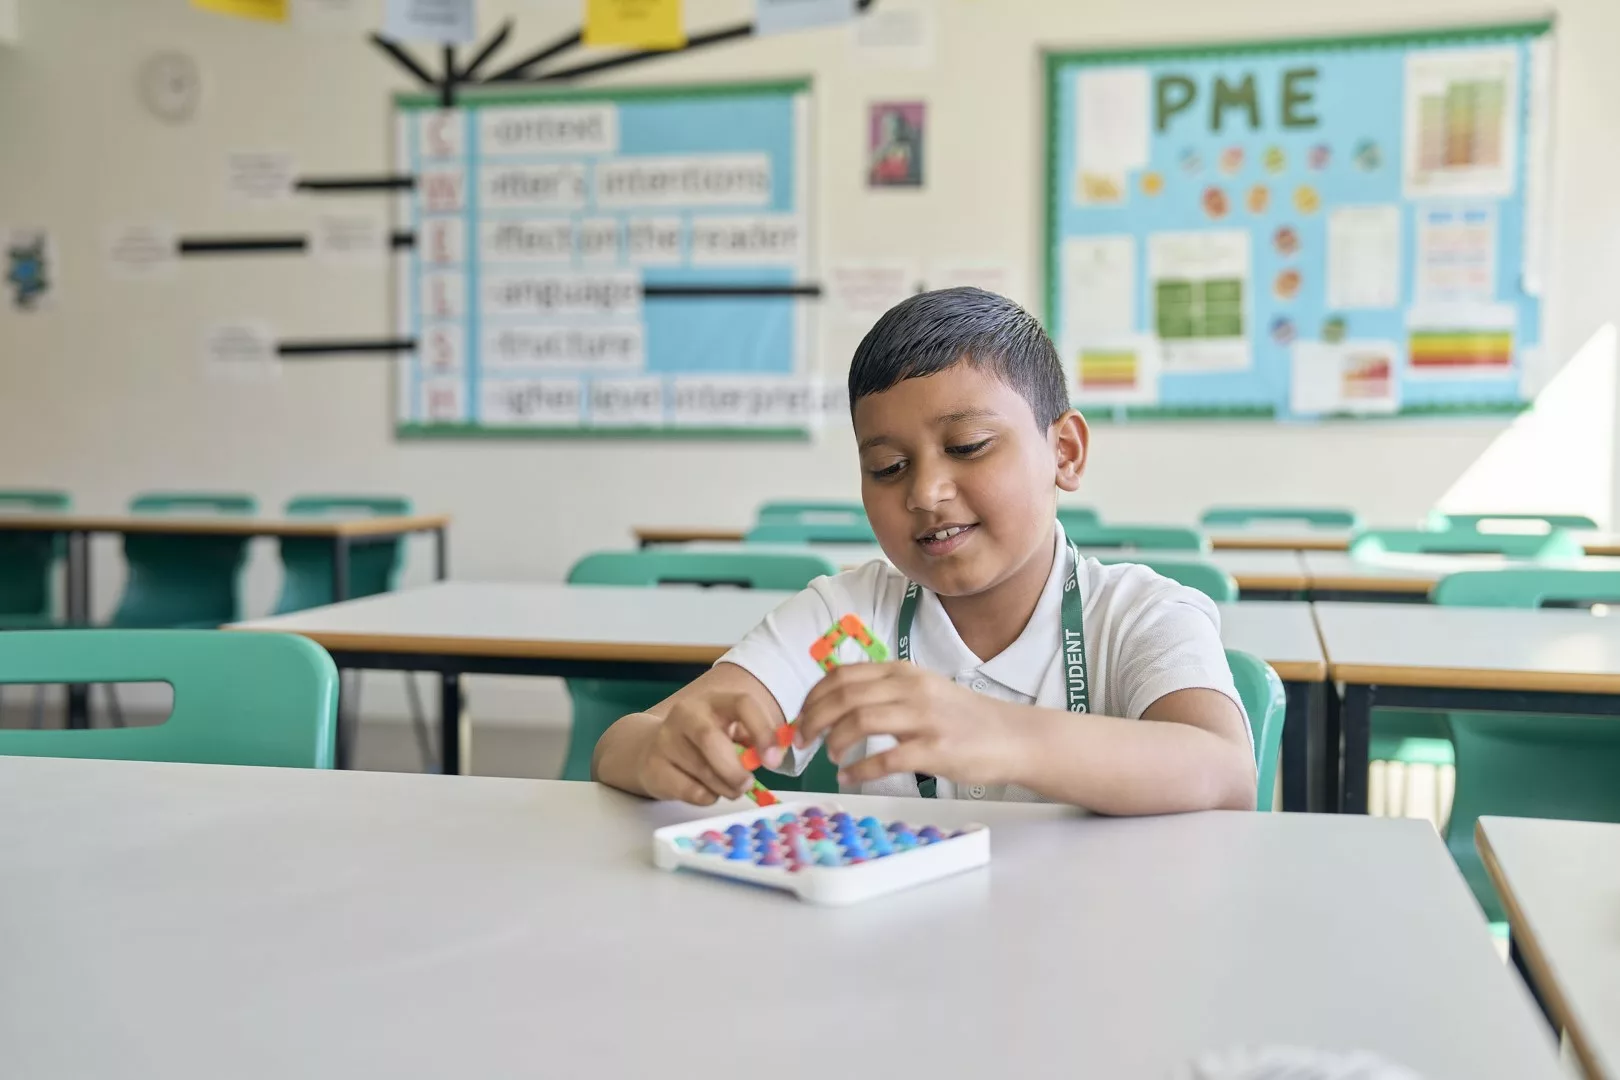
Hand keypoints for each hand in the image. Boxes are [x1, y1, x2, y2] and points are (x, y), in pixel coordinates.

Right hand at [636, 692, 785, 805]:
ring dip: (725, 787)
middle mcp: (687, 714)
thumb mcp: (728, 732)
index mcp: (714, 701)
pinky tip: (706, 790)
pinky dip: (706, 797)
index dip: (763, 730)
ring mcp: (666, 739)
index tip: (774, 759)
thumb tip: (776, 754)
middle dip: (735, 769)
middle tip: (748, 784)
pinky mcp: (654, 767)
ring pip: (702, 770)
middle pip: (711, 738)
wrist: (648, 749)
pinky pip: (688, 790)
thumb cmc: (700, 743)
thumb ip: (753, 742)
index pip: (742, 704)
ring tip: (732, 789)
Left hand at [795, 663, 1017, 787]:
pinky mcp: (936, 749)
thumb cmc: (963, 718)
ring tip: (831, 758)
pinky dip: (859, 770)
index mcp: (903, 672)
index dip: (813, 697)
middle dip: (814, 720)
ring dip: (834, 742)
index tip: (801, 717)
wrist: (1013, 736)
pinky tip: (850, 777)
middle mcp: (911, 689)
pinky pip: (886, 758)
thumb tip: (835, 704)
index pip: (842, 675)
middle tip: (803, 741)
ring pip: (859, 721)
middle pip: (844, 697)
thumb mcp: (922, 690)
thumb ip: (884, 692)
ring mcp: (924, 718)